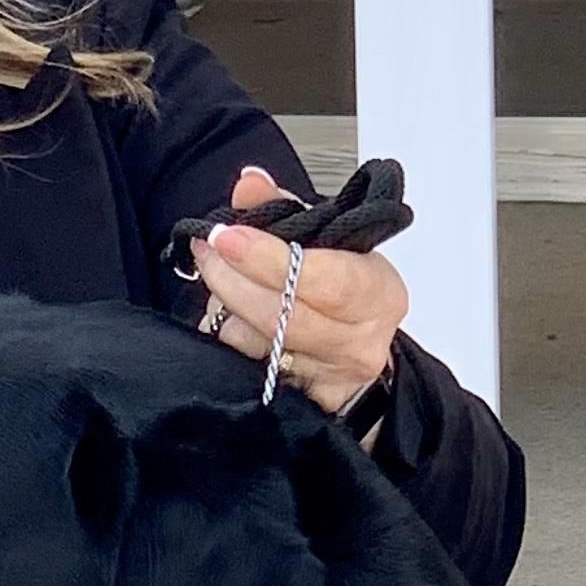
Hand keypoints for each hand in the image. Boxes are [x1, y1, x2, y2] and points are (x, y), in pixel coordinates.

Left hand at [190, 164, 406, 418]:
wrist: (357, 347)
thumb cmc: (346, 286)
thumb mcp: (327, 238)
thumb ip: (285, 207)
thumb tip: (250, 183)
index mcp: (378, 293)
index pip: (327, 280)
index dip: (272, 259)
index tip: (229, 236)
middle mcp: (361, 342)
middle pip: (284, 316)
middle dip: (233, 278)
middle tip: (208, 247)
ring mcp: (332, 378)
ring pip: (260, 343)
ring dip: (225, 305)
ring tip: (215, 271)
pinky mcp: (305, 401)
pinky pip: (250, 366)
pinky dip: (230, 334)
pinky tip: (227, 312)